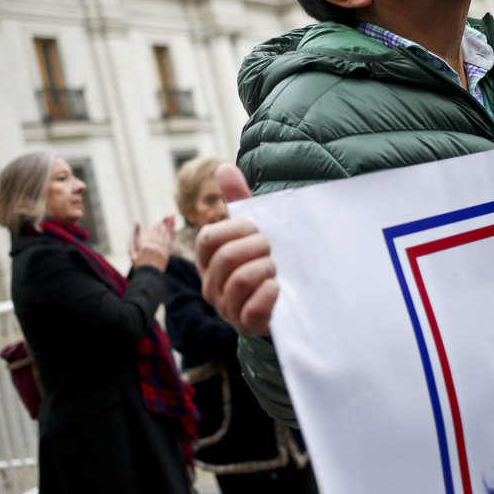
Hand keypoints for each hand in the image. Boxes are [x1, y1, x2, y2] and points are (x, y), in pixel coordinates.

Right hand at [129, 215, 175, 270]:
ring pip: (164, 236)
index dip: (154, 227)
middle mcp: (153, 245)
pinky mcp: (166, 253)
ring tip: (168, 223)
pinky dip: (171, 236)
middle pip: (158, 232)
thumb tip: (129, 241)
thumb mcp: (133, 256)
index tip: (156, 223)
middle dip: (161, 225)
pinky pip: (169, 242)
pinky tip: (173, 231)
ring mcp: (160, 249)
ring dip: (166, 228)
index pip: (150, 232)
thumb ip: (131, 247)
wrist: (148, 275)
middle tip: (164, 220)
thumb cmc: (139, 266)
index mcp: (145, 245)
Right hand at [196, 164, 277, 335]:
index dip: (237, 228)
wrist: (285, 303)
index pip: (210, 237)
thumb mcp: (252, 231)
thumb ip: (238, 200)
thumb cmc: (262, 260)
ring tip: (276, 269)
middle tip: (271, 249)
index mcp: (208, 260)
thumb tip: (224, 167)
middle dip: (257, 247)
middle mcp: (211, 285)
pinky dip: (269, 293)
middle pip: (226, 257)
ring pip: (240, 280)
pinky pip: (253, 309)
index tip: (257, 228)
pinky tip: (278, 288)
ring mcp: (227, 308)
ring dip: (266, 268)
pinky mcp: (246, 325)